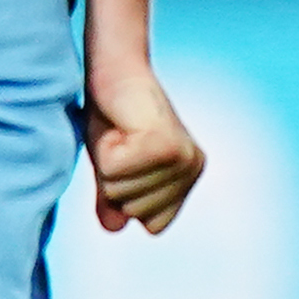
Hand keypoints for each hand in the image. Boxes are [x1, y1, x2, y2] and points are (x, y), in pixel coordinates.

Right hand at [86, 63, 203, 233]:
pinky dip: (106, 152)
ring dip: (110, 164)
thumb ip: (114, 201)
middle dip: (115, 180)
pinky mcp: (162, 144)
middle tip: (119, 142)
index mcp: (188, 176)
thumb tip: (115, 228)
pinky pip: (115, 173)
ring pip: (125, 193)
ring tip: (119, 133)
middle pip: (137, 211)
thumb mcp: (111, 169)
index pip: (153, 224)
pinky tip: (118, 127)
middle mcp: (192, 168)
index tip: (125, 159)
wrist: (113, 70)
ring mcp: (181, 158)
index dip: (126, 198)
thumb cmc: (111, 116)